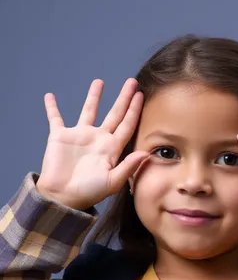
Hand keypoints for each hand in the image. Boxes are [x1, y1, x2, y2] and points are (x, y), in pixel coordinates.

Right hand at [37, 78, 148, 209]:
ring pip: (89, 110)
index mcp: (112, 148)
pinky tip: (50, 96)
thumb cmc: (89, 193)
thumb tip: (146, 153)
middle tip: (132, 81)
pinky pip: (55, 118)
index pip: (127, 125)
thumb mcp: (112, 182)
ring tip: (99, 82)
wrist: (62, 197)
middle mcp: (98, 139)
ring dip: (94, 96)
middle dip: (123, 98)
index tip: (140, 95)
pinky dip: (52, 108)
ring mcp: (79, 136)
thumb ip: (128, 167)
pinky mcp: (60, 136)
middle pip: (114, 113)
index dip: (134, 110)